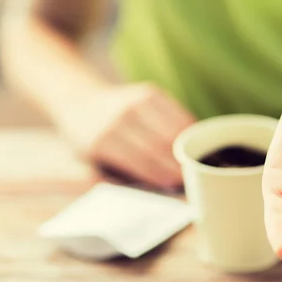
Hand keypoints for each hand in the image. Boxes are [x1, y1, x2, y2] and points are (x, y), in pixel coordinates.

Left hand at [61, 83, 195, 188]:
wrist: (83, 101)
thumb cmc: (91, 141)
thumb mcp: (93, 162)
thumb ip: (120, 177)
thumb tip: (160, 190)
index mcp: (101, 141)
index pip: (140, 162)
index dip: (163, 175)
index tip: (179, 185)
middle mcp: (118, 118)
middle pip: (159, 146)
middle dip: (179, 164)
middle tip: (196, 178)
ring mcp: (135, 102)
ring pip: (171, 129)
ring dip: (188, 147)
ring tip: (198, 162)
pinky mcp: (149, 92)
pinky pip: (176, 112)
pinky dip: (188, 128)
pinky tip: (196, 140)